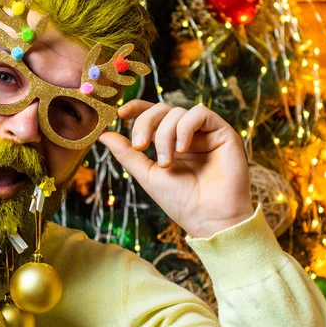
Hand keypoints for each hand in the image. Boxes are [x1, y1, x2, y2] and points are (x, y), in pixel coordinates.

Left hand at [98, 100, 254, 237]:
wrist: (210, 218)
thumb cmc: (182, 202)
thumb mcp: (148, 175)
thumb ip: (128, 154)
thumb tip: (103, 134)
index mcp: (171, 142)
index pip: (153, 114)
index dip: (137, 108)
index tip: (120, 114)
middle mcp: (189, 134)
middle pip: (162, 109)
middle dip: (146, 123)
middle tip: (140, 146)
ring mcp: (206, 132)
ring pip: (177, 112)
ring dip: (165, 135)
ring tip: (166, 162)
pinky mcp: (223, 132)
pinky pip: (200, 113)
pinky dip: (185, 128)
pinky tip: (182, 149)